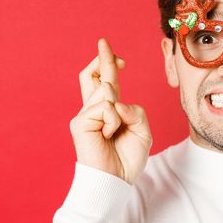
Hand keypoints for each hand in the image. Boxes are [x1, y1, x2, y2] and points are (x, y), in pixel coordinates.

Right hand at [69, 38, 152, 183]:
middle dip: (101, 58)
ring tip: (113, 133)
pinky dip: (113, 121)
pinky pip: (104, 108)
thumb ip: (134, 110)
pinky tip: (107, 136)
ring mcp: (85, 115)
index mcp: (107, 110)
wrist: (115, 180)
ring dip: (119, 111)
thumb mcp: (142, 130)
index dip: (108, 64)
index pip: (103, 81)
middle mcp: (93, 110)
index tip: (119, 58)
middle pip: (90, 76)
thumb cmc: (127, 158)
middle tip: (104, 41)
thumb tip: (115, 102)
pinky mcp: (80, 123)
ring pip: (106, 91)